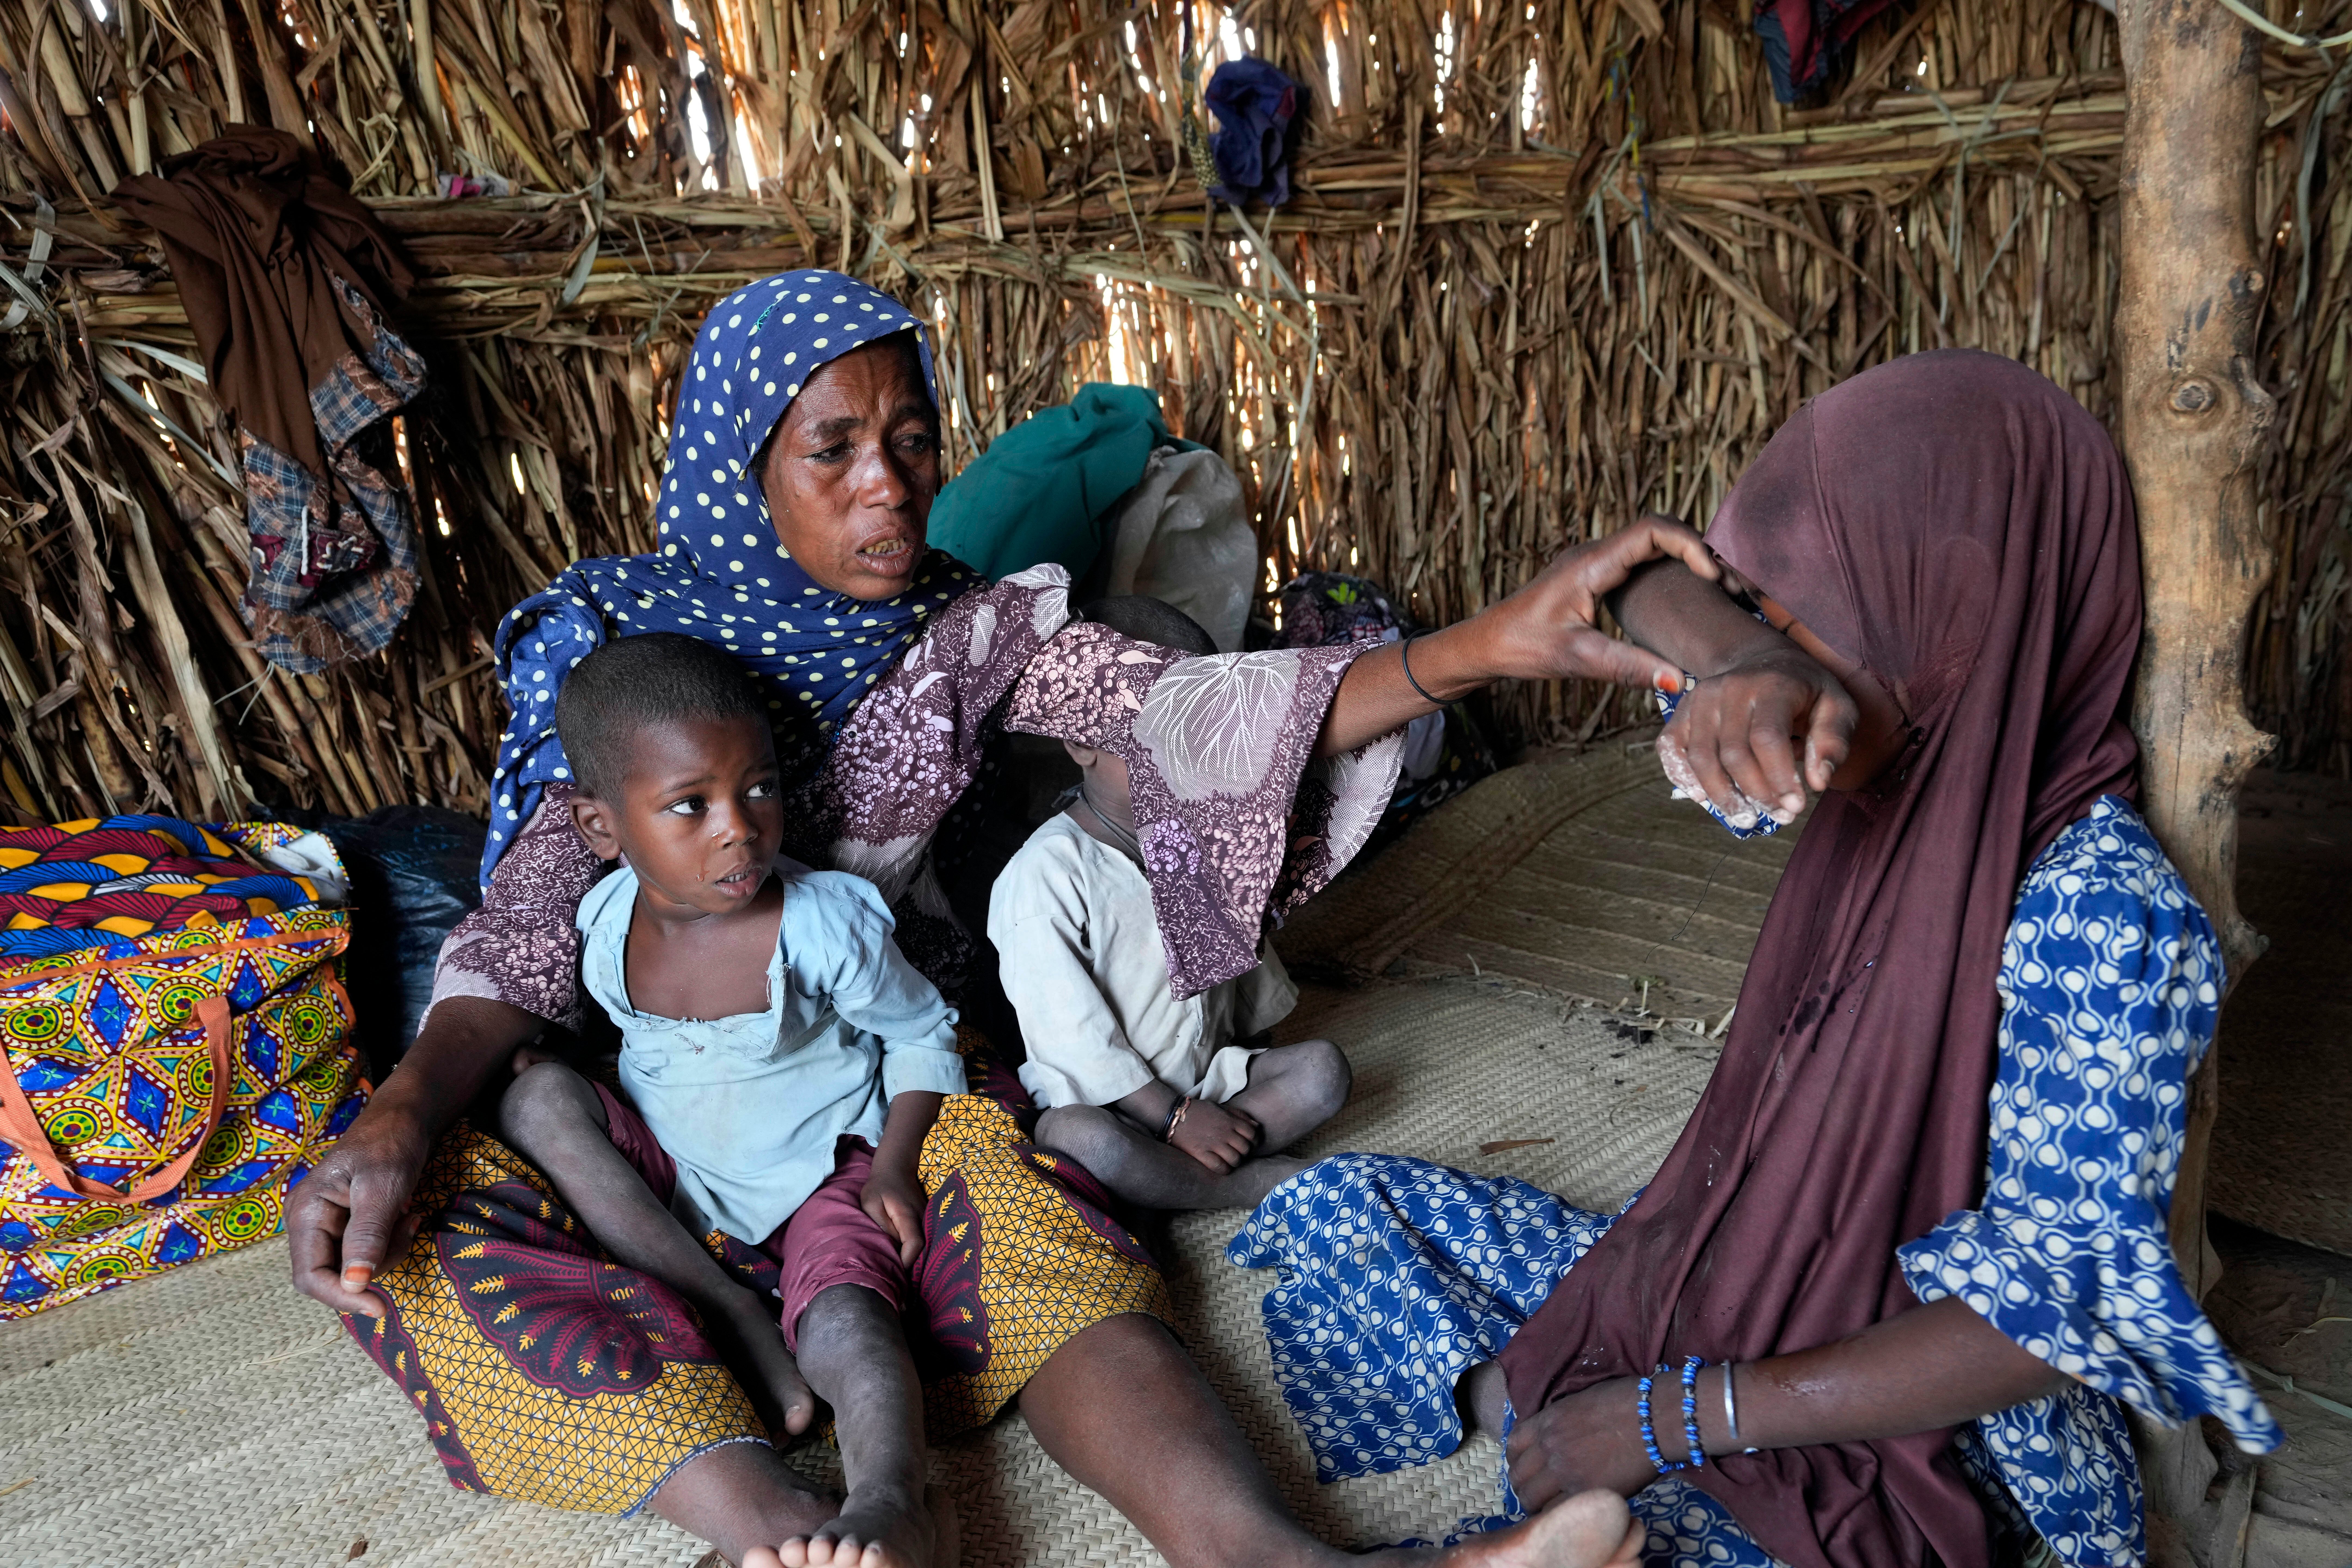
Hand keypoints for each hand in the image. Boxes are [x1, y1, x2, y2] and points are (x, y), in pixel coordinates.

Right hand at [286, 1099, 431, 1316]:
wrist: (405, 1117)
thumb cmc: (391, 1143)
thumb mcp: (382, 1187)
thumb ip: (367, 1234)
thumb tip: (353, 1284)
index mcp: (306, 1212)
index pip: (310, 1276)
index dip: (342, 1297)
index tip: (380, 1308)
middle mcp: (309, 1222)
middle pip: (333, 1276)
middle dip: (375, 1265)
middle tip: (406, 1229)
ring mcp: (327, 1224)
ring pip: (355, 1268)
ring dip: (388, 1251)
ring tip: (408, 1215)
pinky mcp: (348, 1225)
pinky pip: (367, 1252)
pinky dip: (390, 1242)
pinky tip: (407, 1215)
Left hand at [860, 1159, 927, 1266]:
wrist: (896, 1167)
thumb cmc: (879, 1186)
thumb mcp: (870, 1204)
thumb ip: (881, 1225)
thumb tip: (890, 1247)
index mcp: (907, 1215)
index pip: (914, 1244)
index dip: (906, 1261)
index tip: (894, 1270)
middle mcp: (922, 1218)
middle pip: (922, 1248)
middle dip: (910, 1264)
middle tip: (894, 1275)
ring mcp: (926, 1218)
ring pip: (924, 1244)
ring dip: (912, 1256)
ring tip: (897, 1267)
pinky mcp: (925, 1219)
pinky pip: (922, 1238)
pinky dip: (913, 1248)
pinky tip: (902, 1254)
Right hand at [1169, 1099, 1260, 1172]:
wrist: (1174, 1114)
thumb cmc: (1199, 1111)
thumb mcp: (1220, 1107)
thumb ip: (1239, 1115)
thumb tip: (1257, 1125)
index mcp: (1229, 1120)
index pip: (1252, 1133)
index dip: (1254, 1140)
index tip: (1248, 1143)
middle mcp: (1224, 1132)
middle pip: (1245, 1148)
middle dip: (1244, 1152)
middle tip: (1237, 1152)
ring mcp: (1213, 1143)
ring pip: (1235, 1159)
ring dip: (1234, 1162)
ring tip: (1229, 1160)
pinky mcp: (1201, 1153)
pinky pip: (1220, 1167)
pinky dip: (1224, 1169)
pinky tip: (1221, 1166)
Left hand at [1467, 515, 1723, 689]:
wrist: (1488, 644)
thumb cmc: (1523, 647)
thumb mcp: (1578, 660)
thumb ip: (1629, 668)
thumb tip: (1679, 680)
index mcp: (1590, 564)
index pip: (1652, 530)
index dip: (1690, 546)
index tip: (1713, 577)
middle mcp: (1594, 554)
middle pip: (1660, 531)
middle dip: (1699, 552)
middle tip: (1729, 588)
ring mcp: (1595, 562)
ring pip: (1652, 544)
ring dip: (1687, 560)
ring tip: (1719, 592)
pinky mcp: (1596, 574)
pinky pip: (1641, 559)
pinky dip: (1669, 570)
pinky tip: (1687, 597)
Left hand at [1505, 1376, 1658, 1513]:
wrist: (1656, 1418)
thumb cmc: (1627, 1402)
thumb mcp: (1580, 1402)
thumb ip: (1560, 1422)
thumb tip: (1554, 1438)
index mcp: (1547, 1420)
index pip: (1513, 1445)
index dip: (1517, 1460)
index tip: (1526, 1469)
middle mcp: (1549, 1446)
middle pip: (1518, 1475)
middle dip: (1523, 1486)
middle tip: (1536, 1493)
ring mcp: (1565, 1471)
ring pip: (1530, 1498)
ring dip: (1535, 1504)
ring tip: (1548, 1507)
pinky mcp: (1585, 1492)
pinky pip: (1555, 1510)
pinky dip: (1556, 1513)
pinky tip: (1566, 1513)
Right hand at [1657, 646, 1860, 824]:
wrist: (1763, 661)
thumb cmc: (1805, 691)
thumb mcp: (1836, 706)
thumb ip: (1832, 741)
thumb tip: (1818, 782)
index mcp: (1771, 685)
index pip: (1767, 738)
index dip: (1779, 779)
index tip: (1796, 807)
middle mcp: (1729, 688)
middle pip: (1733, 754)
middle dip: (1756, 794)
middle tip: (1778, 816)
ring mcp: (1700, 699)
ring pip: (1700, 758)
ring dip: (1721, 796)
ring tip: (1746, 818)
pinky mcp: (1682, 711)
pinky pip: (1670, 748)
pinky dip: (1681, 776)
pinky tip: (1702, 797)